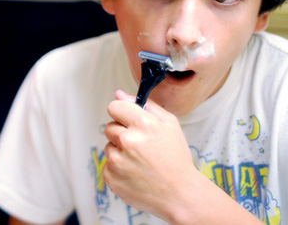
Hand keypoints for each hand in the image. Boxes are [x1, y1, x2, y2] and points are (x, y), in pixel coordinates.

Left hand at [102, 90, 198, 219]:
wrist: (180, 194)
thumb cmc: (176, 159)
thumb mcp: (170, 124)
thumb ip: (145, 105)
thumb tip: (119, 94)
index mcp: (142, 124)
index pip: (114, 106)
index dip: (122, 114)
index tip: (128, 121)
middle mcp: (127, 140)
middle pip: (109, 127)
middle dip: (122, 134)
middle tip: (140, 146)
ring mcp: (117, 160)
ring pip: (109, 146)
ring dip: (120, 152)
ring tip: (140, 162)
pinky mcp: (111, 176)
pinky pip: (108, 165)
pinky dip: (118, 169)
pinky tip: (135, 174)